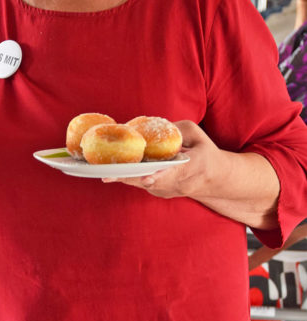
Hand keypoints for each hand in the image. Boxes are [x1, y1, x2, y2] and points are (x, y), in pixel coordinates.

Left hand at [101, 121, 216, 199]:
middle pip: (151, 182)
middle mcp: (180, 184)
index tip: (146, 178)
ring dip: (124, 178)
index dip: (159, 176)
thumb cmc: (205, 152)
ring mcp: (168, 191)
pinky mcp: (159, 192)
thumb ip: (177, 130)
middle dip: (130, 178)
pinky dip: (128, 177)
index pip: (175, 173)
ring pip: (142, 185)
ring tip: (105, 173)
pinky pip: (141, 184)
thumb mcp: (197, 135)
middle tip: (109, 176)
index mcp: (194, 168)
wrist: (215, 180)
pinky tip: (112, 171)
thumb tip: (154, 128)